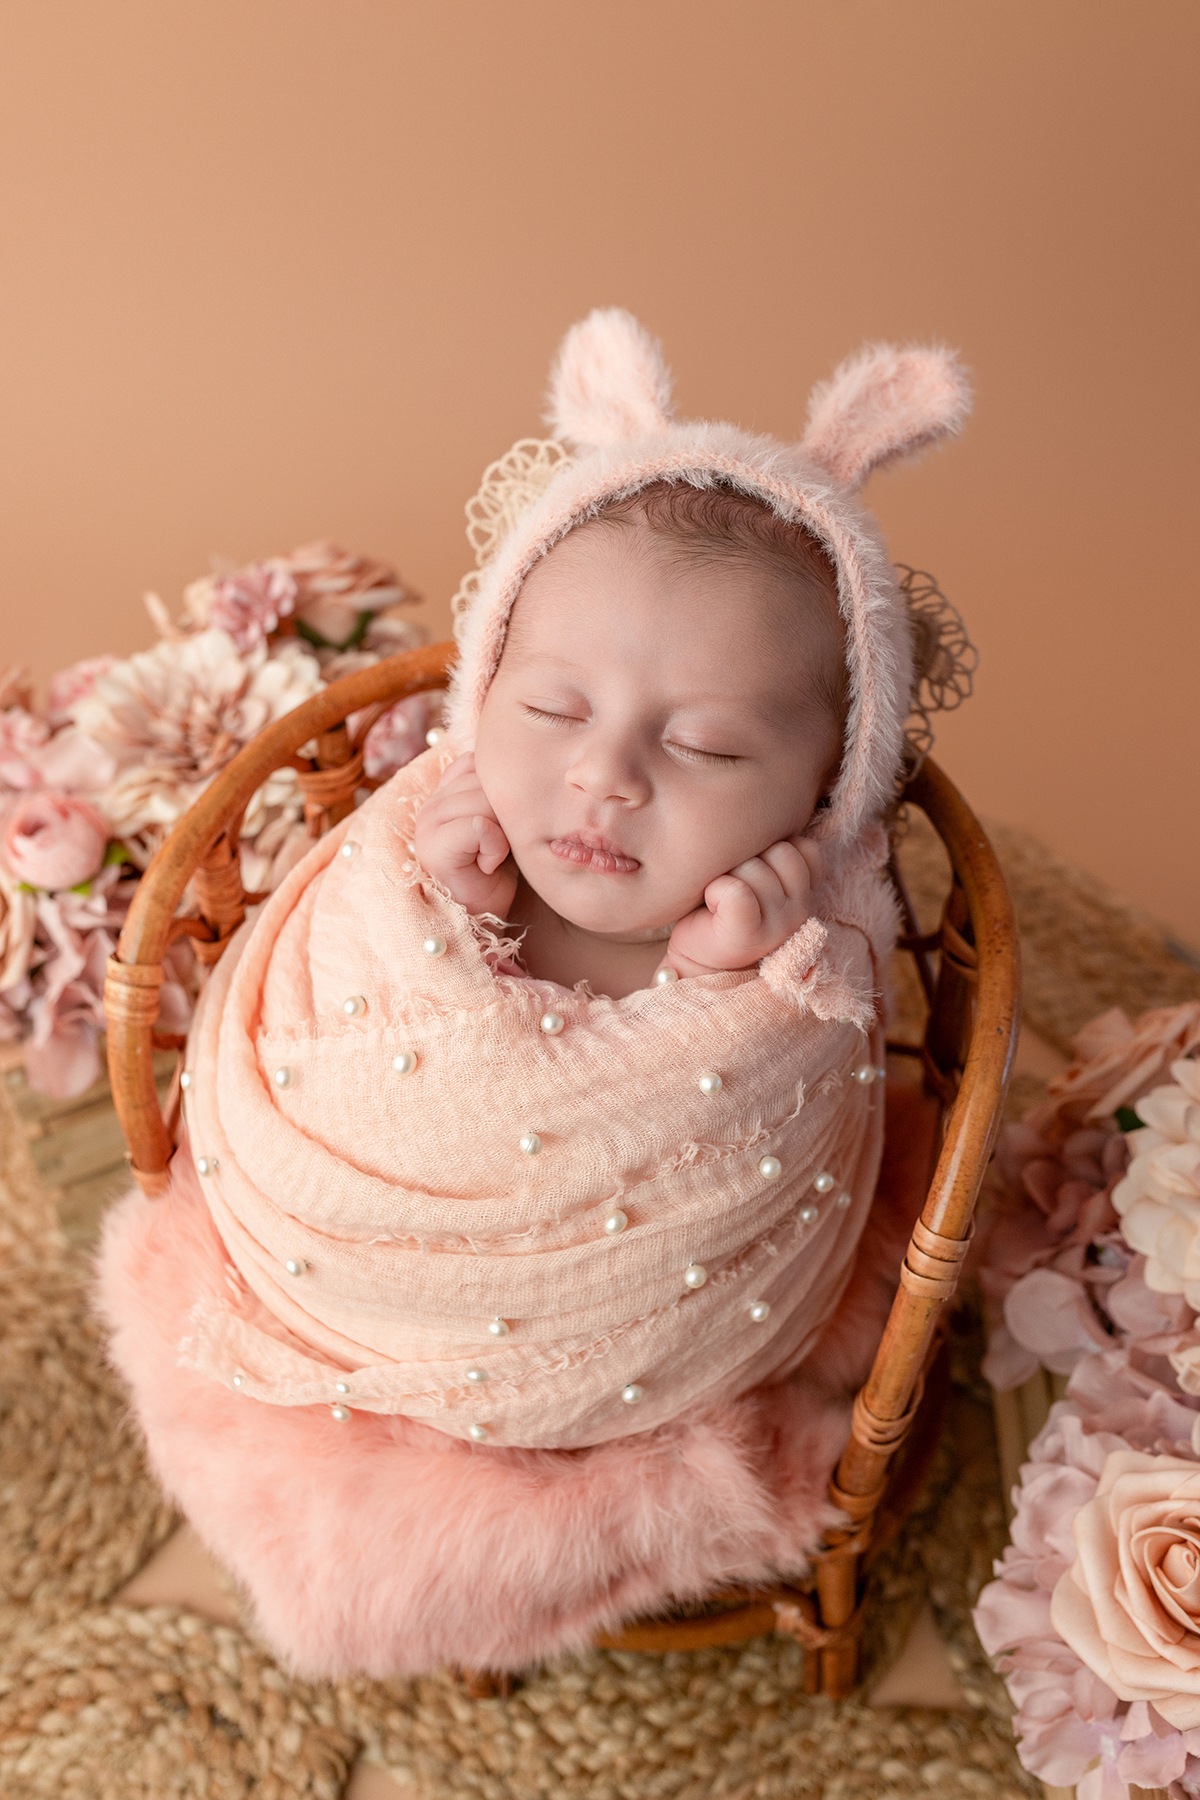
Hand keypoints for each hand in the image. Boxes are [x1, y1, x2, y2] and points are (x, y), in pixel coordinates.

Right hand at [412, 753, 517, 917]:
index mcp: (444, 792)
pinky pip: (479, 826)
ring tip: (493, 856)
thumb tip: (519, 759)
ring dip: (502, 832)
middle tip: (501, 845)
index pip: (478, 762)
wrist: (488, 917)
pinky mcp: (432, 847)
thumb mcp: (501, 821)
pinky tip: (488, 865)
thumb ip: (495, 790)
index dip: (502, 792)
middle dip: (506, 812)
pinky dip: (495, 847)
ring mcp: (427, 824)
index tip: (502, 827)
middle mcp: (430, 803)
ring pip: (482, 800)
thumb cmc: (499, 870)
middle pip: (484, 780)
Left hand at [661, 835, 824, 976]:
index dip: (771, 850)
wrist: (697, 958)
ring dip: (727, 875)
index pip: (806, 848)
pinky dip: (716, 891)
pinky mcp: (750, 936)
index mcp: (805, 892)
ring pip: (755, 868)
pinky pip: (735, 891)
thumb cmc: (720, 907)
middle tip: (730, 886)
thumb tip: (767, 797)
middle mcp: (802, 910)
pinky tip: (712, 907)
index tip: (751, 875)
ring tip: (719, 899)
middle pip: (781, 850)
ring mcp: (781, 925)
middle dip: (747, 859)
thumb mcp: (752, 870)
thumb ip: (768, 847)